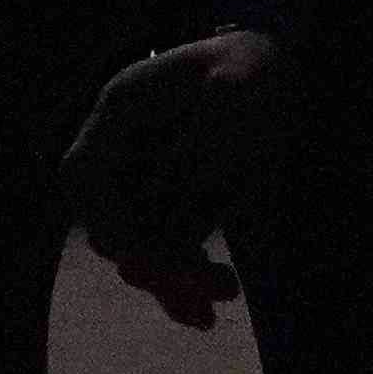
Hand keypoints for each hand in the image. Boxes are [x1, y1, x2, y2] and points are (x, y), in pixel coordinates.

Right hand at [60, 30, 283, 328]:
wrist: (289, 73)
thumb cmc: (258, 69)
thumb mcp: (234, 97)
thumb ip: (197, 157)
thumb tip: (165, 233)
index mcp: (124, 109)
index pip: (83, 174)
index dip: (104, 217)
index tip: (139, 250)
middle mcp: (127, 150)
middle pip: (111, 225)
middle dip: (154, 261)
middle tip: (204, 284)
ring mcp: (148, 181)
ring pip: (141, 251)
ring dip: (176, 280)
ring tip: (225, 288)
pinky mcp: (177, 207)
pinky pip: (168, 258)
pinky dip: (187, 284)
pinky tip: (213, 304)